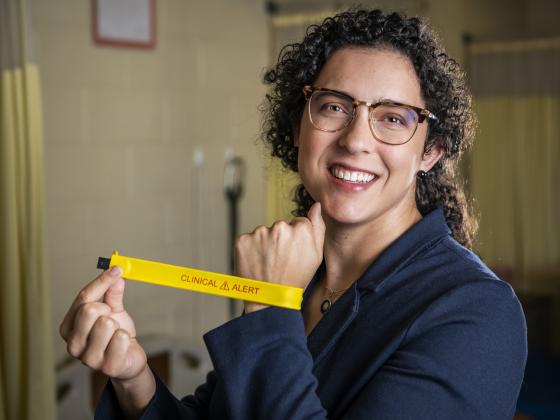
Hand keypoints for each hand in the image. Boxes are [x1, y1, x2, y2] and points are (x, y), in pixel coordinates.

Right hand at [59, 266, 147, 381]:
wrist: (129, 360)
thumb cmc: (115, 335)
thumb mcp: (113, 311)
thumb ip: (112, 293)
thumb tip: (116, 274)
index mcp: (69, 327)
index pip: (83, 298)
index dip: (102, 281)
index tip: (117, 269)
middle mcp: (73, 344)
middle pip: (89, 310)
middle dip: (107, 308)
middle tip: (112, 317)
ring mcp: (88, 358)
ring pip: (106, 323)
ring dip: (118, 326)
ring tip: (116, 335)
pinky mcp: (107, 367)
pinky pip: (121, 338)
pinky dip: (126, 338)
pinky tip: (123, 347)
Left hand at [235, 202, 324, 312]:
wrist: (271, 299)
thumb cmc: (296, 278)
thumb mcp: (316, 255)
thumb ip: (317, 227)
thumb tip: (316, 206)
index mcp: (300, 229)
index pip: (297, 223)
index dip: (296, 239)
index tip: (294, 253)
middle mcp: (279, 227)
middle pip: (280, 227)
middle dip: (280, 240)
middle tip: (281, 261)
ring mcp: (259, 233)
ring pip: (264, 233)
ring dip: (265, 245)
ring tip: (269, 264)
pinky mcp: (242, 240)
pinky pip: (249, 240)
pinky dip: (251, 250)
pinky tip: (257, 263)